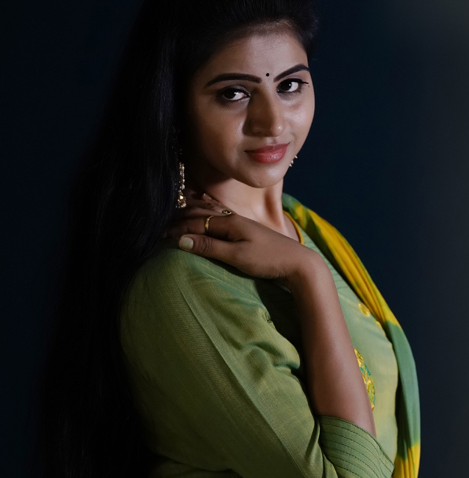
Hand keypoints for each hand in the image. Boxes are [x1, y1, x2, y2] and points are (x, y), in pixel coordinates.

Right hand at [169, 193, 319, 284]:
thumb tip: (182, 241)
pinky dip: (206, 216)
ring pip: (210, 215)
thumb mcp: (237, 256)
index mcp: (230, 223)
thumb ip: (210, 247)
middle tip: (161, 226)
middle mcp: (234, 220)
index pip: (196, 222)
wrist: (299, 263)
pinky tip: (206, 215)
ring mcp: (241, 225)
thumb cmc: (269, 260)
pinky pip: (219, 219)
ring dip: (192, 215)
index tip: (159, 235)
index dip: (176, 228)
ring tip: (176, 214)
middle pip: (201, 215)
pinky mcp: (246, 233)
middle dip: (180, 219)